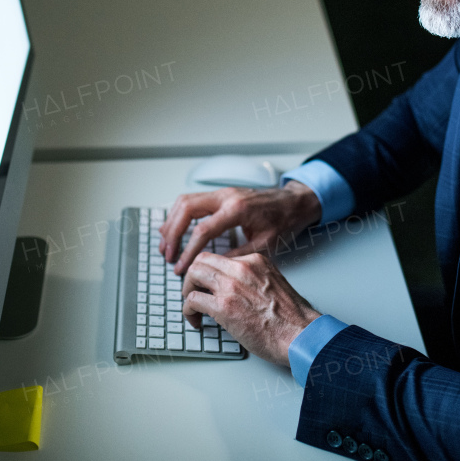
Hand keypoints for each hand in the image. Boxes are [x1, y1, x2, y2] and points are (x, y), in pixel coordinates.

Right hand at [158, 181, 321, 274]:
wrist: (294, 202)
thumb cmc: (283, 221)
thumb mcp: (265, 243)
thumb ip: (238, 255)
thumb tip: (215, 268)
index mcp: (237, 209)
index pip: (203, 230)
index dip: (188, 251)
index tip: (180, 267)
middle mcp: (226, 196)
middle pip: (186, 210)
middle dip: (172, 234)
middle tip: (168, 255)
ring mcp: (222, 192)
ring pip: (185, 201)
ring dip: (172, 223)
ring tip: (166, 245)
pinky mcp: (220, 194)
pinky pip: (192, 200)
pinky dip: (179, 215)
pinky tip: (175, 229)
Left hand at [181, 251, 319, 366]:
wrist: (300, 334)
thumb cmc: (291, 317)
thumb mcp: (273, 283)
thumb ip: (252, 280)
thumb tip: (233, 289)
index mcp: (255, 261)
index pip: (220, 257)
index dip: (209, 272)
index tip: (206, 284)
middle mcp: (241, 268)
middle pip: (201, 260)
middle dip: (193, 277)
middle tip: (193, 293)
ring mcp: (231, 286)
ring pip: (193, 274)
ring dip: (187, 291)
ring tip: (192, 307)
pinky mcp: (223, 307)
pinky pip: (192, 301)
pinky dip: (188, 311)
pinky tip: (196, 321)